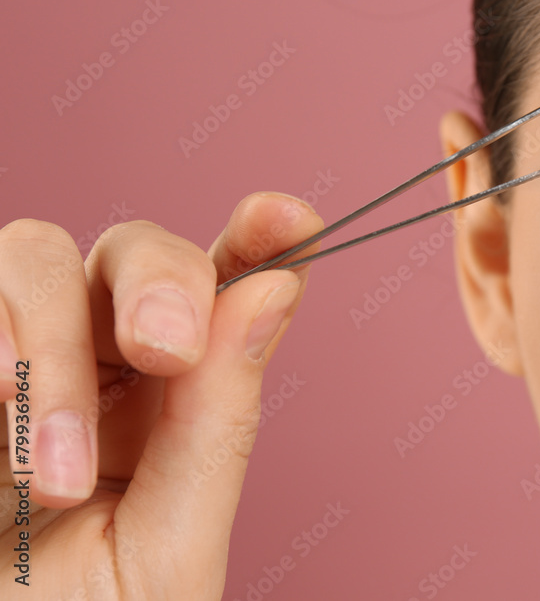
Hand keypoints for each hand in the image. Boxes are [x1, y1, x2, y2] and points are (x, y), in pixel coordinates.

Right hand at [0, 192, 323, 599]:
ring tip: (59, 479)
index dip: (263, 240)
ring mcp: (19, 359)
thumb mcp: (166, 544)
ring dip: (52, 353)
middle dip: (159, 281)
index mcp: (179, 399)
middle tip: (167, 351)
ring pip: (36, 256)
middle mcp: (102, 364)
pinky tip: (0, 425)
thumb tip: (272, 291)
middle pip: (136, 248)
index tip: (289, 217)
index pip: (230, 289)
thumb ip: (216, 422)